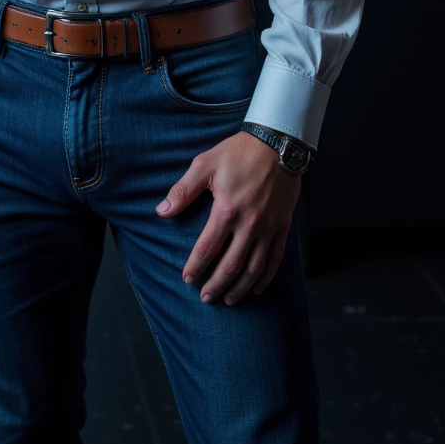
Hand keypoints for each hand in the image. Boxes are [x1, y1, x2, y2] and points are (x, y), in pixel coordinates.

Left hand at [156, 131, 299, 304]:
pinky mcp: (283, 226)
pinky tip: (257, 288)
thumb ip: (182, 191)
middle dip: (216, 285)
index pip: (207, 248)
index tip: (188, 279)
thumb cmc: (237, 152)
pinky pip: (276, 258)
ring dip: (240, 288)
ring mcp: (268, 227)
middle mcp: (249, 224)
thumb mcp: (204, 165)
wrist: (277, 143)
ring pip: (254, 268)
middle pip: (231, 266)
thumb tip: (161, 212)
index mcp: (226, 210)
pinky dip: (266, 277)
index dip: (196, 267)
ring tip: (229, 300)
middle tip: (206, 298)